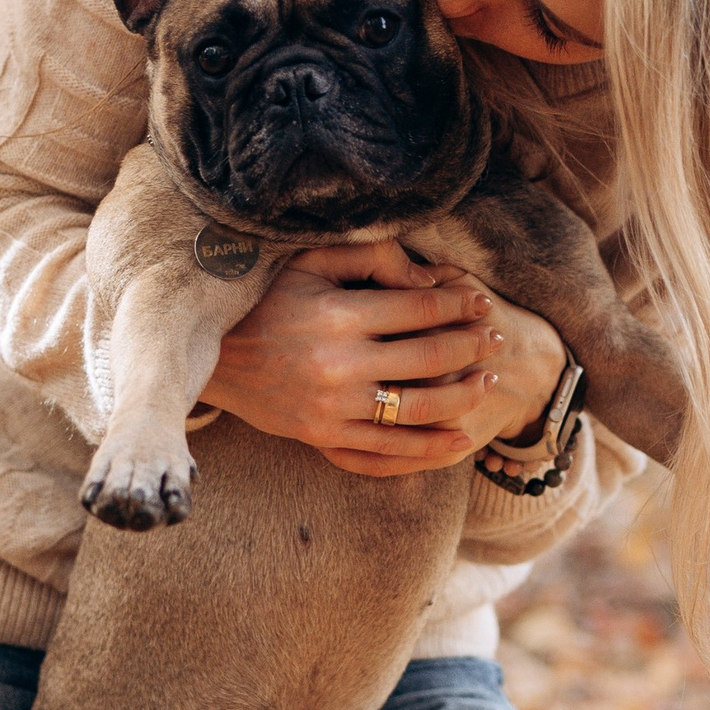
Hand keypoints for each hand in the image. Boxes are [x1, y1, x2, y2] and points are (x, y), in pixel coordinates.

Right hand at [204, 239, 566, 479]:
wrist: (211, 356)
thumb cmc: (267, 298)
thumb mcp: (309, 262)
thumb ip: (370, 257)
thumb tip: (429, 279)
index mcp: (339, 316)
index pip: (420, 311)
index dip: (459, 307)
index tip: (482, 304)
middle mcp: (339, 366)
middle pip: (428, 360)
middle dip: (471, 348)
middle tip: (497, 339)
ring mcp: (332, 409)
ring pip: (416, 411)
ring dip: (461, 398)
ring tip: (487, 383)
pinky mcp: (323, 439)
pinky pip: (386, 451)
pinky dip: (428, 449)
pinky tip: (460, 438)